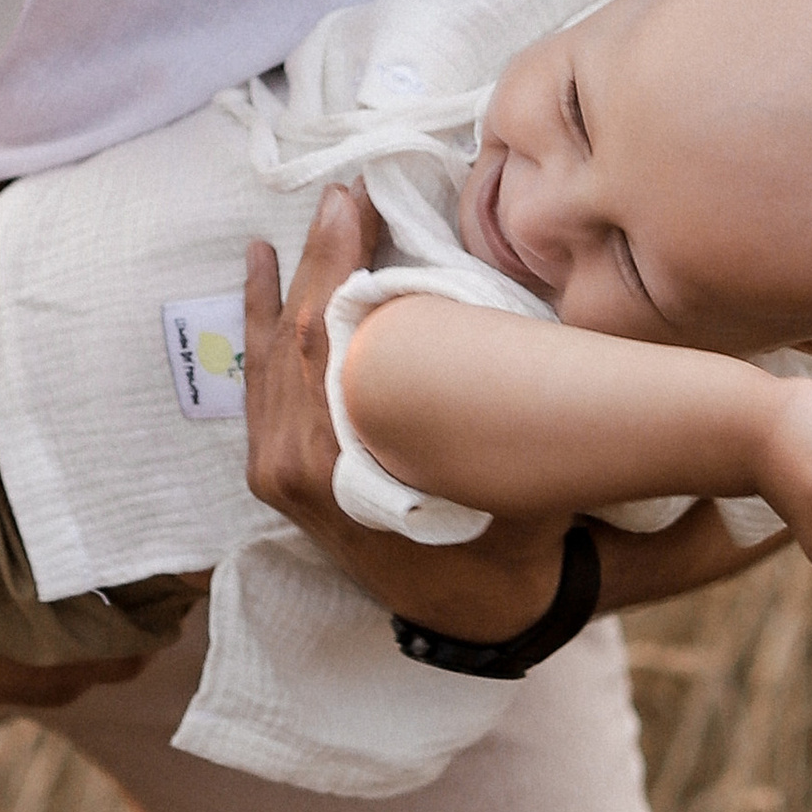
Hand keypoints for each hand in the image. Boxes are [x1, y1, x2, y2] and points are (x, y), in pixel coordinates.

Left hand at [242, 190, 566, 640]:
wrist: (475, 616)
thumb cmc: (504, 540)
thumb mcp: (517, 481)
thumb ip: (520, 419)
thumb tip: (550, 335)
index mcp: (330, 462)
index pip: (316, 338)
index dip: (332, 261)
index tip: (355, 201)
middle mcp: (289, 465)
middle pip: (289, 337)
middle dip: (317, 258)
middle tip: (345, 195)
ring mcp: (276, 470)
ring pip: (268, 356)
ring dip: (286, 283)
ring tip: (313, 218)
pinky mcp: (277, 470)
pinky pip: (261, 384)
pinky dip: (261, 325)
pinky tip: (263, 271)